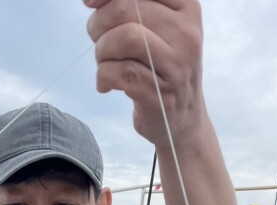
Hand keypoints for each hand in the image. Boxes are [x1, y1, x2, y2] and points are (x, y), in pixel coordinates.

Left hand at [84, 0, 204, 146]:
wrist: (183, 119)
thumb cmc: (162, 68)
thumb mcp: (158, 30)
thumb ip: (131, 7)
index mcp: (187, 9)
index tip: (89, 3)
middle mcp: (186, 35)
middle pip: (125, 9)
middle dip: (99, 23)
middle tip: (98, 40)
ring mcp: (176, 67)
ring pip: (123, 38)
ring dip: (101, 51)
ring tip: (104, 63)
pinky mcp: (159, 95)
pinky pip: (117, 73)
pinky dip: (102, 77)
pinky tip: (106, 84)